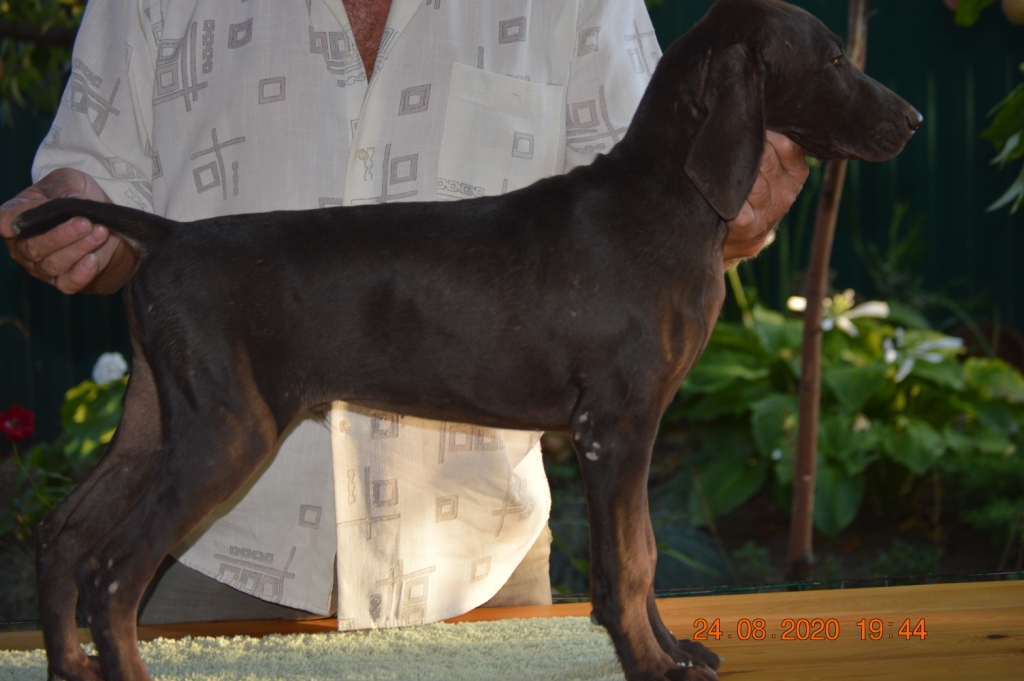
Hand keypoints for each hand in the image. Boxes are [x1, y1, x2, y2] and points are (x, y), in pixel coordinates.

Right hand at [0, 168, 135, 293]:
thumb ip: (66, 188)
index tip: (24, 219)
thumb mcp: (69, 181)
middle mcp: (22, 245)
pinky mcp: (63, 281)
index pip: (6, 220)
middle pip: (33, 247)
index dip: (11, 221)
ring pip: (54, 264)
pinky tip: (93, 260)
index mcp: (16, 216)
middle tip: (84, 223)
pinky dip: (81, 274)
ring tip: (100, 233)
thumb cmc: (75, 197)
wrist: (102, 222)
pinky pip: (68, 283)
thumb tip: (73, 200)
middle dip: (61, 235)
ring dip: (78, 249)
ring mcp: (41, 267)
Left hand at [722, 131, 808, 267]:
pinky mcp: (749, 228)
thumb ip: (771, 144)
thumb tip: (755, 109)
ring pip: (755, 185)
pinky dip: (733, 205)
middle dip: (746, 147)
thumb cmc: (753, 190)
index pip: (787, 145)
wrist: (742, 236)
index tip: (745, 119)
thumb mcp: (772, 168)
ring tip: (723, 163)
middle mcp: (786, 192)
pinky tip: (724, 197)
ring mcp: (769, 212)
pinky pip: (742, 213)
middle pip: (768, 161)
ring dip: (738, 174)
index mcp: (795, 173)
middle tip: (727, 136)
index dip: (765, 132)